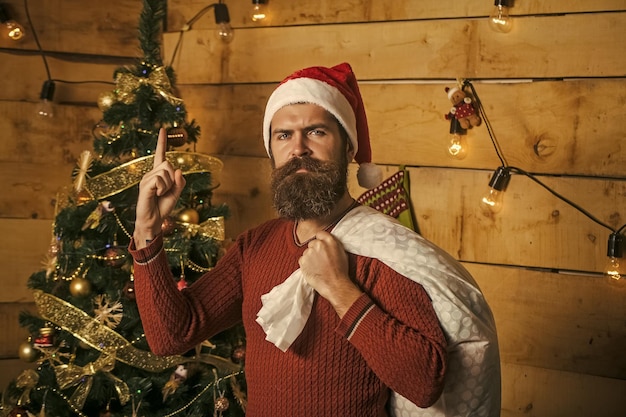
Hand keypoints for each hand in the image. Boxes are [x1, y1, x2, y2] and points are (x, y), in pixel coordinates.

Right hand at [134, 128, 185, 247]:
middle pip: (168, 164)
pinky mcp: (145, 185)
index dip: (162, 142)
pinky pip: (159, 180)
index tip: (163, 129)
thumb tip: (178, 169)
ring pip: (165, 172)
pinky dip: (162, 189)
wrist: (153, 221)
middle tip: (166, 191)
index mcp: (159, 174)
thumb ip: (180, 181)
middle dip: (172, 178)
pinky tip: (156, 195)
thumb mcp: (176, 193)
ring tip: (160, 195)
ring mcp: (146, 179)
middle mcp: (151, 173)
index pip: (161, 155)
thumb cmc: (163, 207)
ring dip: (168, 185)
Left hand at [299, 231, 362, 317]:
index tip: (321, 247)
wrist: (335, 285)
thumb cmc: (340, 272)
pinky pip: (302, 260)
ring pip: (307, 252)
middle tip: (321, 260)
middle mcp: (319, 244)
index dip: (320, 241)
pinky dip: (305, 264)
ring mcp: (310, 252)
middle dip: (315, 250)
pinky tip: (313, 270)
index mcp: (330, 241)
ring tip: (318, 267)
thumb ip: (333, 244)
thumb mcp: (342, 253)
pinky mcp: (303, 261)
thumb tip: (327, 242)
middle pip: (312, 243)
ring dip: (310, 258)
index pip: (320, 234)